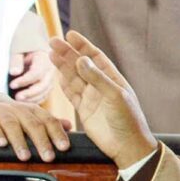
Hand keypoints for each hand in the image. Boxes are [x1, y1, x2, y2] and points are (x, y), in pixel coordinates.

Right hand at [0, 101, 70, 161]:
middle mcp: (19, 110)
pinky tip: (2, 144)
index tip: (64, 147)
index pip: (49, 121)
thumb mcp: (32, 118)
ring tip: (25, 156)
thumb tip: (70, 126)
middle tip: (48, 157)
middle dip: (42, 141)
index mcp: (34, 111)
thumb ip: (50, 123)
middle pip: (33, 124)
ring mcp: (1, 112)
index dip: (58, 134)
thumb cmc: (13, 117)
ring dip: (19, 141)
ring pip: (12, 125)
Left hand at [9, 51, 54, 103]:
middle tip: (16, 98)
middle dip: (30, 93)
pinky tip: (25, 103)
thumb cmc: (24, 49)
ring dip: (32, 99)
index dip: (25, 80)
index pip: (36, 73)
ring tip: (18, 102)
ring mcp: (51, 79)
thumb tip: (14, 72)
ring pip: (45, 92)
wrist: (33, 50)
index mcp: (44, 59)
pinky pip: (44, 96)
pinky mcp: (48, 86)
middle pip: (43, 85)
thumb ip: (16, 61)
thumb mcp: (18, 50)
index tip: (12, 85)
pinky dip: (35, 100)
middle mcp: (50, 70)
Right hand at [49, 31, 156, 167]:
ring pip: (74, 78)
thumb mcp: (114, 96)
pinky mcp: (84, 111)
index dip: (83, 46)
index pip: (96, 57)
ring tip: (51, 53)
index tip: (70, 35)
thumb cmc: (128, 120)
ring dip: (62, 66)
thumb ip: (97, 78)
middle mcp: (102, 86)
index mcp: (113, 79)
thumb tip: (80, 60)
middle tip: (52, 41)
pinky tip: (56, 74)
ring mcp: (92, 98)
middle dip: (68, 53)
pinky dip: (63, 84)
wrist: (127, 146)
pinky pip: (71, 94)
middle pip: (81, 65)